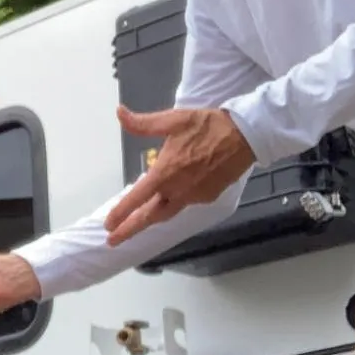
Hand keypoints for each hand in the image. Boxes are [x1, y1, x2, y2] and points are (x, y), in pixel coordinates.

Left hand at [105, 105, 253, 246]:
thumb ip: (142, 123)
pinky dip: (171, 205)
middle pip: (150, 216)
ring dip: (148, 222)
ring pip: (167, 213)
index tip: (108, 224)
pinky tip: (166, 200)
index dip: (121, 212)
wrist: (245, 135)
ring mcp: (194, 196)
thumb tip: (120, 113)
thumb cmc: (208, 126)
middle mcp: (178, 189)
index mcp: (166, 172)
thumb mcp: (173, 120)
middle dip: (129, 230)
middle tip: (111, 241)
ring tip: (133, 228)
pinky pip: (184, 203)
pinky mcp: (208, 197)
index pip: (138, 198)